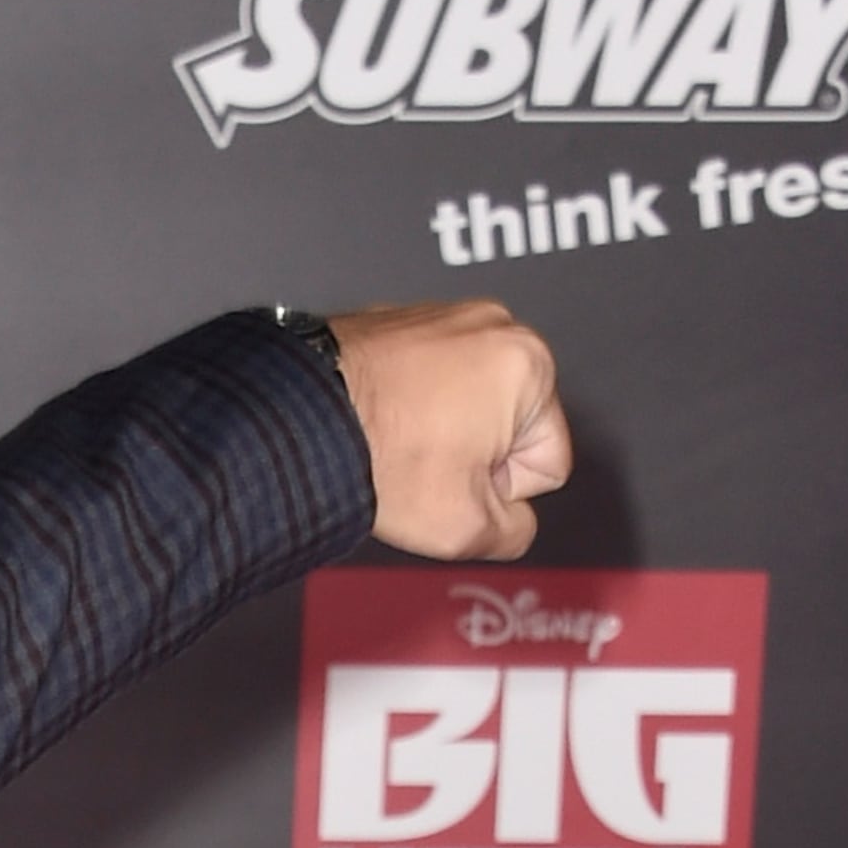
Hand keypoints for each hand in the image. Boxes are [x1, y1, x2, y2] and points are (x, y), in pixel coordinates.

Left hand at [324, 298, 573, 559]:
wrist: (299, 421)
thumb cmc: (382, 460)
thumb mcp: (465, 529)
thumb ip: (513, 533)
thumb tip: (513, 522)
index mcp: (531, 365)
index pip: (547, 462)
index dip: (502, 492)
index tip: (457, 484)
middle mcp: (496, 324)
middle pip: (510, 426)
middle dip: (474, 457)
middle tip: (424, 467)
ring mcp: (446, 314)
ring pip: (467, 402)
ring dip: (440, 431)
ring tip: (398, 444)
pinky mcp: (402, 318)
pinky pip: (424, 378)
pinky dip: (407, 402)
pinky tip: (378, 422)